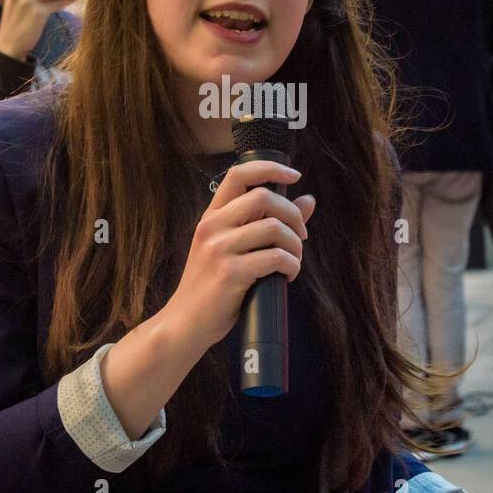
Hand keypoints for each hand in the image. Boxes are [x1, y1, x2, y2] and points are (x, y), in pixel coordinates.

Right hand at [161, 160, 315, 352]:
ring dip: (295, 244)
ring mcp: (219, 249)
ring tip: (294, 260)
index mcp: (212, 217)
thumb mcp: (232, 250)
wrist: (184, 324)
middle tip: (301, 236)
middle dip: (293, 215)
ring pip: (274, 228)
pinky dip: (291, 265)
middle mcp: (212, 227)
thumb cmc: (212, 288)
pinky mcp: (230, 273)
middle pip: (263, 197)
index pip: (238, 174)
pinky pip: (275, 257)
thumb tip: (308, 200)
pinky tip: (288, 275)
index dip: (270, 168)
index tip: (294, 176)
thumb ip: (265, 223)